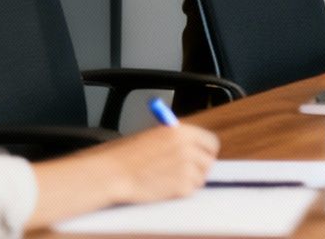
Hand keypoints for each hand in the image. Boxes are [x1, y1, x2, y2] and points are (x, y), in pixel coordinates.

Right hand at [95, 124, 219, 203]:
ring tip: (168, 179)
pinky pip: (190, 191)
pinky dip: (179, 192)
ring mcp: (187, 168)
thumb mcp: (156, 136)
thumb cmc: (129, 156)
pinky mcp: (182, 187)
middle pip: (208, 161)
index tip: (202, 157)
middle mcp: (188, 148)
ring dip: (189, 181)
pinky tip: (163, 187)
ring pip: (201, 178)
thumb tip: (196, 147)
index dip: (207, 151)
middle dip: (199, 168)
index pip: (211, 142)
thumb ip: (178, 140)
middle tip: (184, 172)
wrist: (114, 173)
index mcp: (182, 132)